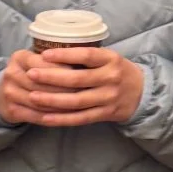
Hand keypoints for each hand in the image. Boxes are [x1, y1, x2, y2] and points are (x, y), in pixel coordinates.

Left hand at [0, 45, 145, 127]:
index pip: (86, 55)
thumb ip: (87, 56)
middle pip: (77, 79)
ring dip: (52, 99)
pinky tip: (45, 117)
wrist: (141, 92)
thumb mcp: (108, 57)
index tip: (44, 54)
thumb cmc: (117, 70)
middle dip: (51, 77)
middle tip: (31, 74)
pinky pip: (81, 118)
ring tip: (32, 96)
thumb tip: (52, 52)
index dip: (65, 55)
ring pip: (77, 101)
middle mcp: (110, 78)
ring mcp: (109, 98)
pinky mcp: (106, 114)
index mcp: (110, 59)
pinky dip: (62, 119)